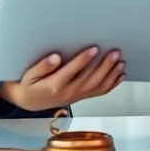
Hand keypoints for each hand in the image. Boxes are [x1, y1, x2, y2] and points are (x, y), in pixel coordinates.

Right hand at [0, 47, 124, 112]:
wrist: (31, 101)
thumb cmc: (31, 85)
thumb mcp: (29, 75)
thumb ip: (42, 67)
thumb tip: (55, 58)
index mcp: (55, 85)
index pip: (72, 72)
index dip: (84, 60)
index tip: (94, 49)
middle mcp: (68, 92)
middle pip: (89, 79)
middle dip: (104, 66)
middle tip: (114, 52)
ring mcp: (77, 96)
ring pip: (97, 86)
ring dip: (111, 74)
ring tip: (120, 62)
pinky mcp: (82, 97)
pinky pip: (99, 92)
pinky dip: (112, 84)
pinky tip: (120, 74)